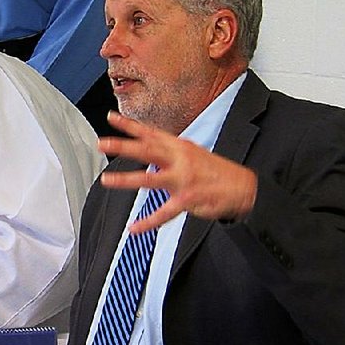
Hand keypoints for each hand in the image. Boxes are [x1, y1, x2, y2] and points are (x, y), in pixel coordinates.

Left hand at [100, 111, 256, 233]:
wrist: (243, 186)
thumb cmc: (214, 170)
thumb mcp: (191, 151)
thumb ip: (168, 148)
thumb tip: (147, 143)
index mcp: (179, 146)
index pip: (150, 132)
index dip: (130, 124)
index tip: (111, 117)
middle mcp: (179, 159)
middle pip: (147, 150)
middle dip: (123, 146)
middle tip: (102, 143)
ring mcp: (183, 179)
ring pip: (150, 179)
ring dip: (126, 179)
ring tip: (107, 180)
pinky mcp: (188, 199)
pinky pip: (164, 212)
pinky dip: (148, 222)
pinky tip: (134, 227)